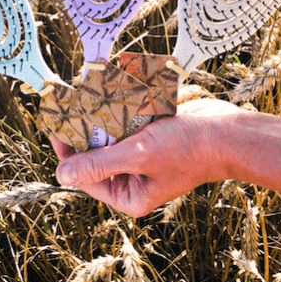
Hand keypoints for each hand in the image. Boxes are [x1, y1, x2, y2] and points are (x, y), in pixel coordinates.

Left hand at [51, 97, 244, 216]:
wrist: (226, 132)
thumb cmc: (187, 150)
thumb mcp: (139, 156)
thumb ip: (101, 163)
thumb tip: (61, 174)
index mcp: (128, 193)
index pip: (85, 174)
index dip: (66, 150)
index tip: (54, 124)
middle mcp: (132, 176)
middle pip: (95, 151)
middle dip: (84, 127)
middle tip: (68, 102)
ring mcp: (141, 152)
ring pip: (108, 132)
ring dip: (99, 112)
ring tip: (84, 91)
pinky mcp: (149, 132)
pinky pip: (125, 119)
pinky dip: (118, 105)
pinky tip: (107, 88)